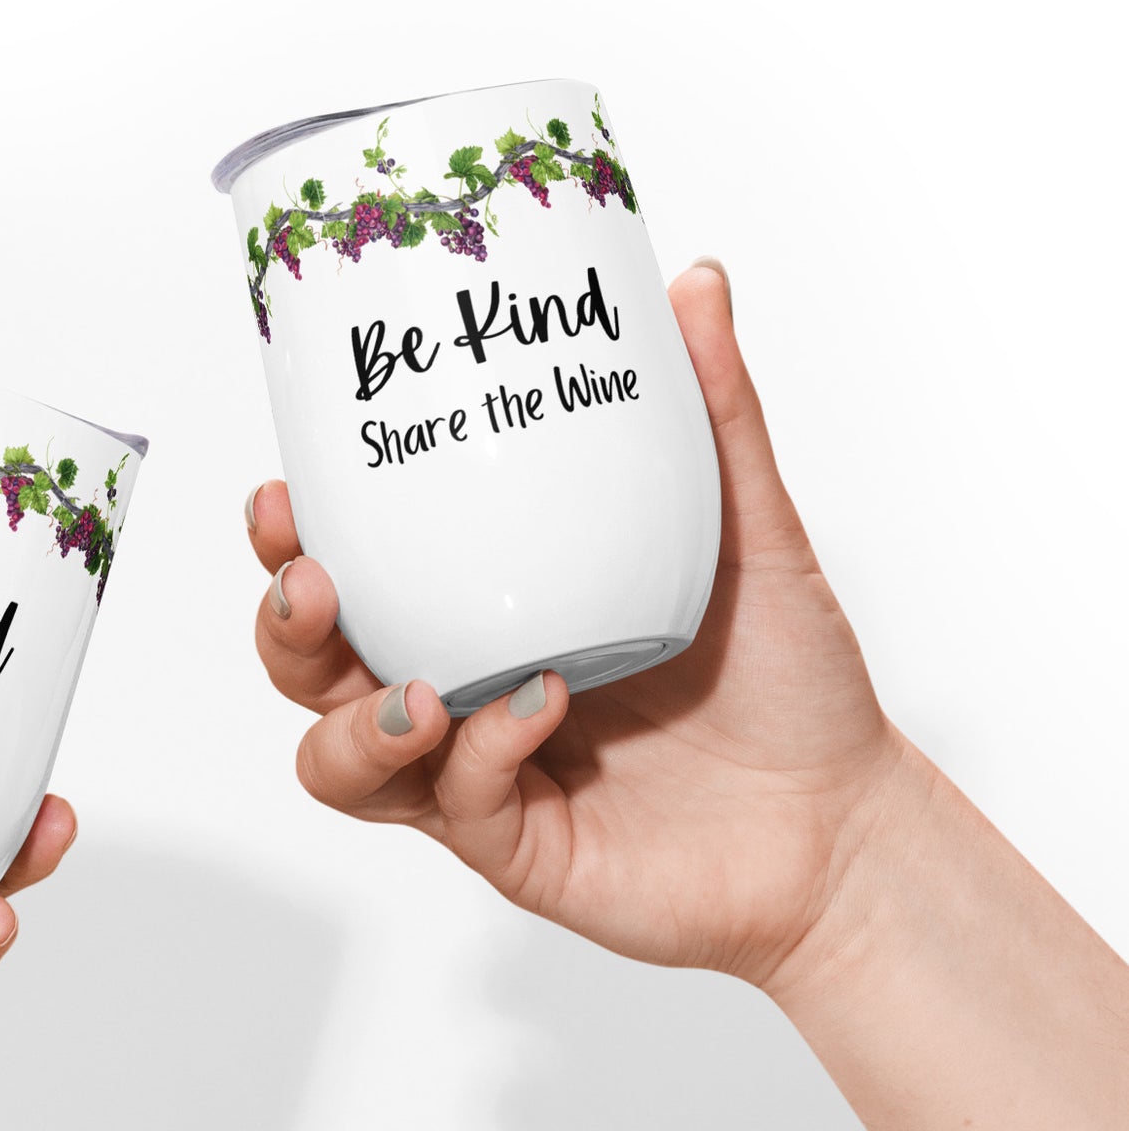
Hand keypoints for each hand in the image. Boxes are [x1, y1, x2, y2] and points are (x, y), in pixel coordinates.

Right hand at [248, 262, 919, 988]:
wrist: (846, 822)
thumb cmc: (790, 684)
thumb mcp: (752, 535)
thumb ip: (713, 419)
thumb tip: (696, 281)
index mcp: (486, 616)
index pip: (354, 578)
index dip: (292, 544)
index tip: (286, 491)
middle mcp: (461, 698)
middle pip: (311, 673)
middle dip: (284, 629)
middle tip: (308, 581)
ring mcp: (477, 779)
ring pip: (341, 763)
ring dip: (353, 723)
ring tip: (417, 689)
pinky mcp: (514, 849)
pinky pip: (456, 804)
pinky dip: (483, 753)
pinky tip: (542, 708)